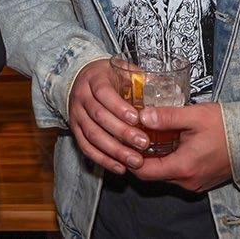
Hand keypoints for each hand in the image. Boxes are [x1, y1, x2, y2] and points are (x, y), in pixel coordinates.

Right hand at [68, 59, 149, 174]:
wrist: (82, 79)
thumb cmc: (109, 77)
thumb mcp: (123, 70)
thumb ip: (140, 78)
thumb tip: (164, 87)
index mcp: (94, 79)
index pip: (103, 93)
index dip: (119, 107)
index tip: (137, 119)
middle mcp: (81, 96)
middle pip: (99, 116)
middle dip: (122, 132)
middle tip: (143, 143)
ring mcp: (76, 114)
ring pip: (92, 135)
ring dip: (114, 150)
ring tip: (135, 160)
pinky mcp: (74, 130)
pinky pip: (86, 148)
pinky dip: (103, 160)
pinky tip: (119, 167)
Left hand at [131, 103, 231, 191]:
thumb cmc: (227, 127)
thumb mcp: (195, 116)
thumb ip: (167, 116)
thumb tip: (142, 115)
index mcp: (183, 167)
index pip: (144, 172)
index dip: (129, 157)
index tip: (124, 139)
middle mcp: (187, 181)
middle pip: (152, 174)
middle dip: (140, 156)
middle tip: (133, 134)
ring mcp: (195, 183)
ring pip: (165, 174)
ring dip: (155, 158)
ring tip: (149, 135)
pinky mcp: (202, 180)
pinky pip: (177, 174)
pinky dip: (169, 160)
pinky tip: (168, 142)